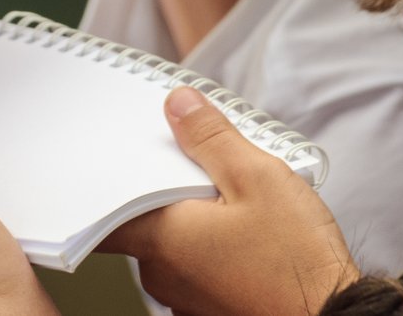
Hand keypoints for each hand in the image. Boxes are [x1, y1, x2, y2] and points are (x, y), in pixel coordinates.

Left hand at [102, 87, 356, 315]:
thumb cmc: (296, 261)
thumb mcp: (259, 178)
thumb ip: (211, 138)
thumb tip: (178, 105)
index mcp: (160, 237)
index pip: (106, 206)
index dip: (112, 176)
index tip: (125, 152)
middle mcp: (161, 272)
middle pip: (143, 217)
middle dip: (164, 187)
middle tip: (197, 160)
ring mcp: (184, 295)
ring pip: (172, 241)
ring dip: (191, 216)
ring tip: (230, 193)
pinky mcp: (209, 305)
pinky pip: (195, 265)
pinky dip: (209, 243)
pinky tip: (242, 230)